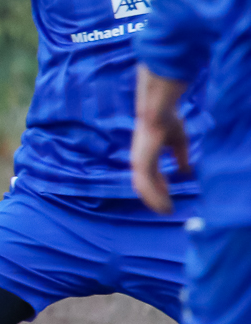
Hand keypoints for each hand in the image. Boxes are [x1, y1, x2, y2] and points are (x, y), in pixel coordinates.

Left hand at [131, 65, 190, 213]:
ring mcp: (139, 163)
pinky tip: (164, 204)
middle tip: (167, 210)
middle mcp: (139, 161)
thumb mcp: (178, 142)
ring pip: (145, 189)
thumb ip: (180, 157)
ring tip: (167, 211)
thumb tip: (185, 170)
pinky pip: (147, 186)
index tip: (168, 194)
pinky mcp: (142, 164)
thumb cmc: (168, 122)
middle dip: (156, 198)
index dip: (158, 187)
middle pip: (145, 186)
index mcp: (145, 155)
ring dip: (156, 201)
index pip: (149, 176)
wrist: (159, 112)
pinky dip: (155, 197)